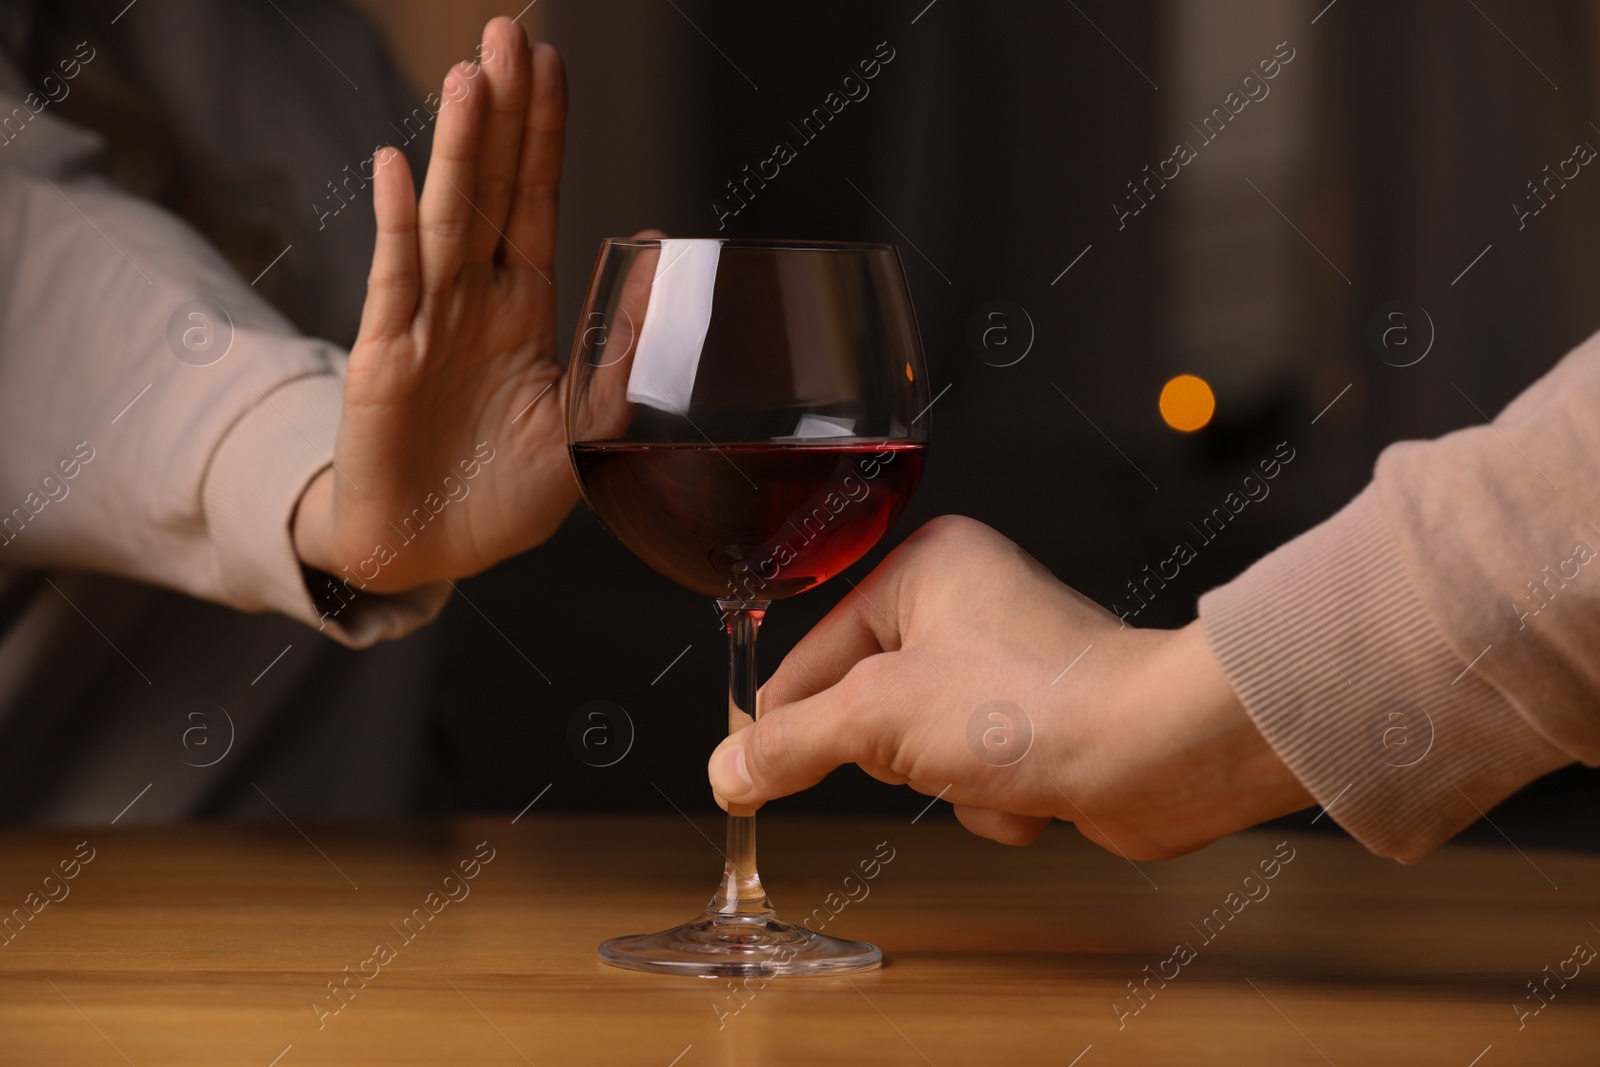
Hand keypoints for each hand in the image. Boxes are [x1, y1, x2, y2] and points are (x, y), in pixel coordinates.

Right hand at [292, 20, 574, 592]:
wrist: (433, 549)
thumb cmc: (505, 492)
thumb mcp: (584, 425)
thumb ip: (618, 351)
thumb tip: (654, 262)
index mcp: (523, 306)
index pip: (535, 200)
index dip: (544, 135)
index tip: (552, 66)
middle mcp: (473, 298)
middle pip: (491, 187)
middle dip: (502, 112)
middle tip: (508, 33)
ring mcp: (425, 319)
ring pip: (446, 218)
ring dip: (458, 150)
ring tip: (470, 80)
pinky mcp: (384, 356)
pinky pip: (392, 281)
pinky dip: (394, 226)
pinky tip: (395, 169)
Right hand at [706, 516, 1313, 858]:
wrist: (1158, 754)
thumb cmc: (1038, 703)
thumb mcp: (878, 717)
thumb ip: (790, 743)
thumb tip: (728, 770)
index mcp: (924, 567)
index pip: (813, 653)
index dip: (789, 721)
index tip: (750, 773)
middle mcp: (966, 604)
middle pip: (865, 709)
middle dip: (899, 755)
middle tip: (932, 748)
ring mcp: (1005, 665)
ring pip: (919, 754)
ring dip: (950, 786)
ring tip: (996, 767)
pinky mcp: (1038, 722)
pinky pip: (972, 778)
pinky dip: (993, 803)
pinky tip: (1033, 791)